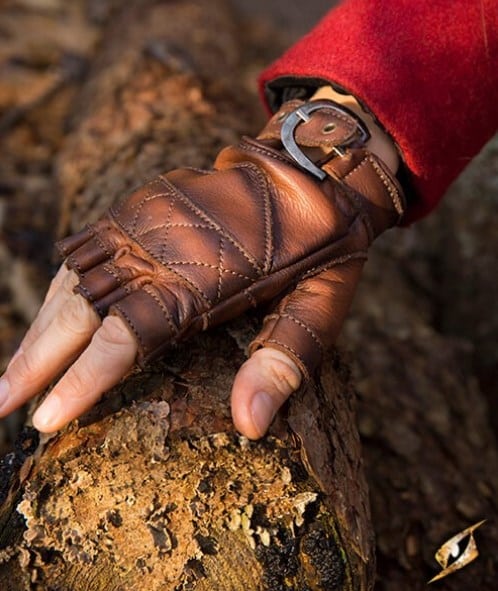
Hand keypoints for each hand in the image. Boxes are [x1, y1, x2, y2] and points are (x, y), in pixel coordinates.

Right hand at [0, 95, 403, 437]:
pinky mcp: (141, 204)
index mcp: (198, 282)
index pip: (126, 339)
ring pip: (74, 279)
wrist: (308, 170)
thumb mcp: (319, 305)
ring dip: (40, 327)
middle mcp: (158, 251)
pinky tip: (47, 313)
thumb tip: (251, 426)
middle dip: (37, 360)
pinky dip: (61, 285)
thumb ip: (283, 360)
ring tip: (13, 372)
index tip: (44, 419)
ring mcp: (144, 222)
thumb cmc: (317, 246)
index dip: (82, 380)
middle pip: (82, 311)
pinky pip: (85, 246)